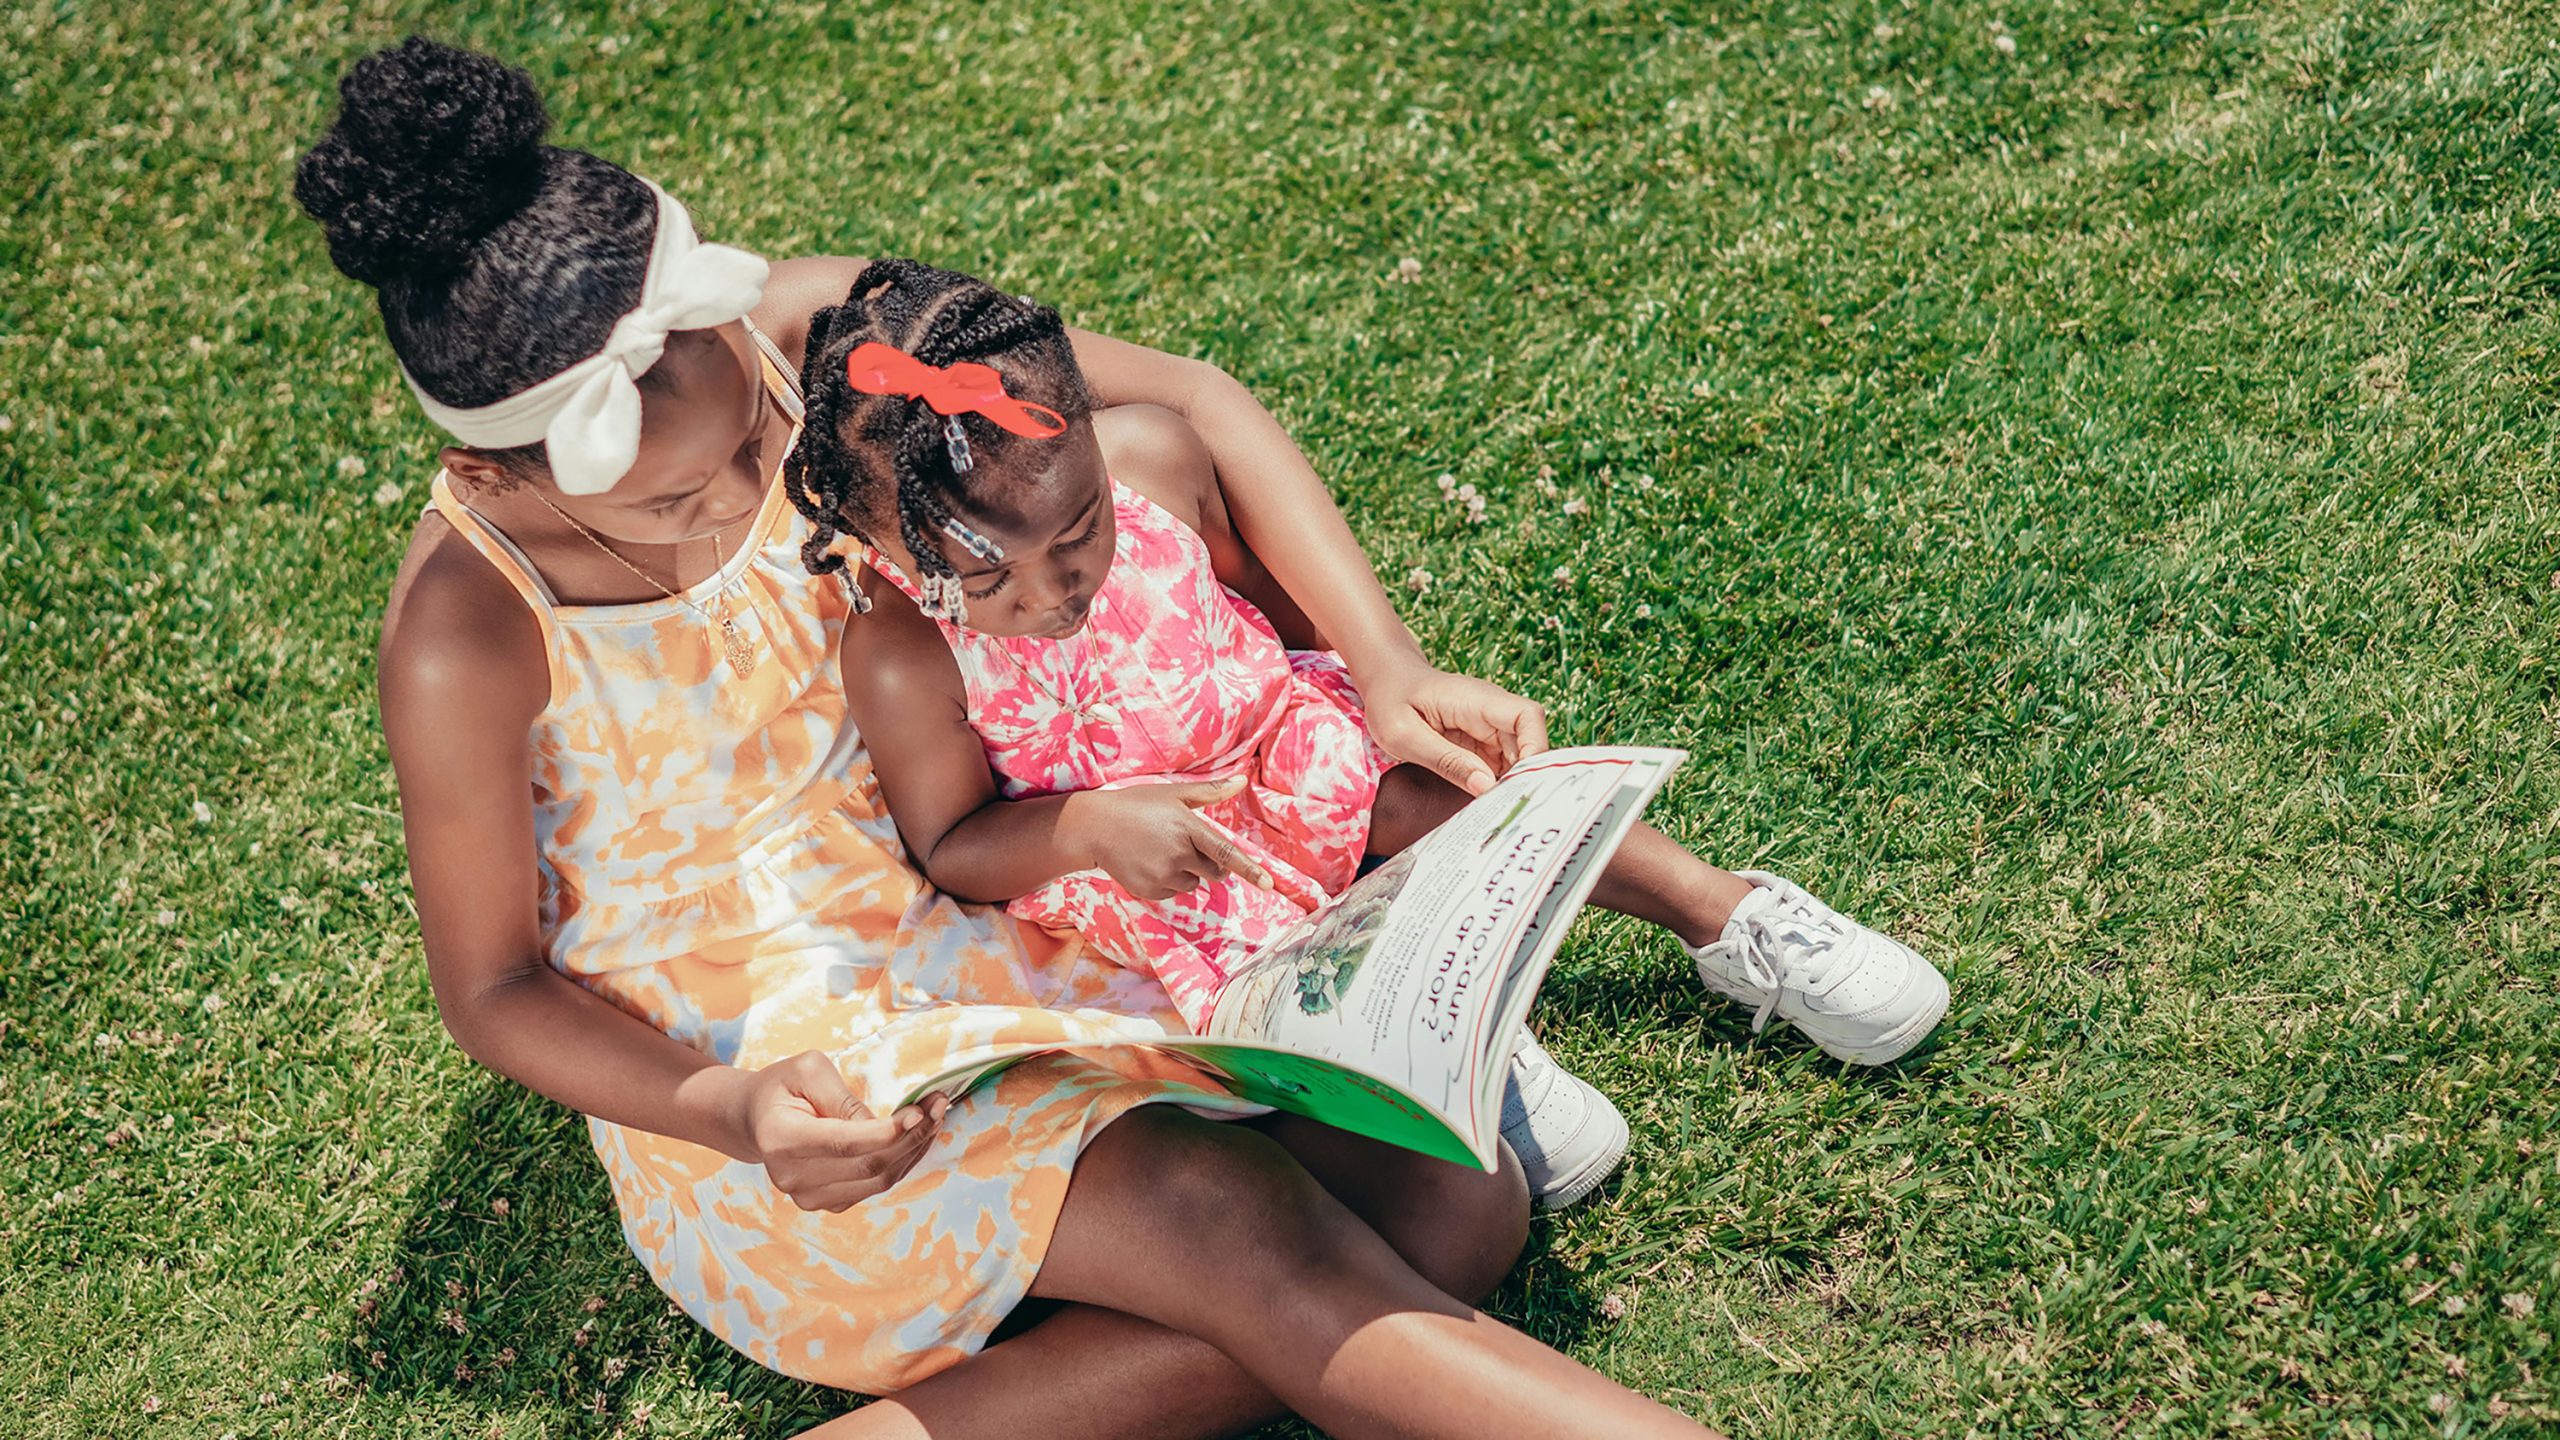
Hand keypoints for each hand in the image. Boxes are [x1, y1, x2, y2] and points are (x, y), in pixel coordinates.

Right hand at [728, 1050, 947, 1211]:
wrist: (755, 1118)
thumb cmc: (783, 1086)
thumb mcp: (808, 1070)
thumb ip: (843, 1097)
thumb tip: (882, 1126)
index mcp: (781, 1139)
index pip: (845, 1143)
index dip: (888, 1132)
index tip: (920, 1111)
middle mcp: (792, 1177)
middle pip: (868, 1166)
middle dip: (912, 1136)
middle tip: (939, 1105)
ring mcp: (808, 1196)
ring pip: (878, 1181)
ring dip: (914, 1149)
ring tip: (934, 1115)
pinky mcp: (826, 1203)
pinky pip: (874, 1186)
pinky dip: (901, 1162)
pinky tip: (915, 1136)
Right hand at [1067, 775, 1275, 901]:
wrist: (1094, 827)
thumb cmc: (1137, 805)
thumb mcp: (1173, 794)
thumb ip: (1210, 792)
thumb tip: (1242, 781)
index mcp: (1187, 827)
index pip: (1225, 852)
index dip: (1249, 869)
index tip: (1269, 884)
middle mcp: (1177, 853)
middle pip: (1213, 870)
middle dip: (1208, 862)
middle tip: (1184, 845)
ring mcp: (1163, 874)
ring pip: (1193, 883)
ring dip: (1187, 872)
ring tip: (1159, 851)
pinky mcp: (1150, 890)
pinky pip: (1174, 892)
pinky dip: (1168, 882)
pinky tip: (1149, 863)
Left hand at [1359, 663, 1548, 794]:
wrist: (1387, 680)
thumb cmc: (1391, 700)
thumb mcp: (1404, 735)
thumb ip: (1445, 760)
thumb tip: (1486, 786)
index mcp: (1477, 700)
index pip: (1527, 717)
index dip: (1535, 749)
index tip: (1521, 782)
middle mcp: (1491, 712)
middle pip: (1529, 743)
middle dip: (1523, 777)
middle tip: (1505, 810)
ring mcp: (1488, 727)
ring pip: (1517, 758)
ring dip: (1510, 785)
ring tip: (1493, 813)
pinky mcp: (1482, 742)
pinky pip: (1500, 765)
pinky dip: (1496, 785)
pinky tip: (1484, 805)